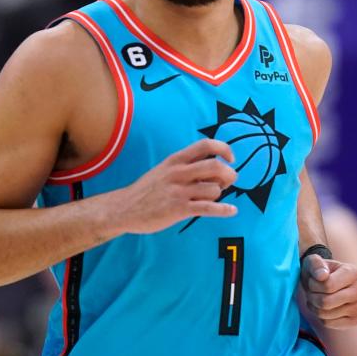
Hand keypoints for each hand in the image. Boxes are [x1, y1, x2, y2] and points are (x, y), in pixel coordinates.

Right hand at [114, 139, 238, 234]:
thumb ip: (187, 165)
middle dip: (229, 174)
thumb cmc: (148, 190)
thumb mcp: (164, 169)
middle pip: (216, 166)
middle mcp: (178, 172)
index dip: (224, 149)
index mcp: (175, 160)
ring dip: (219, 195)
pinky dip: (224, 210)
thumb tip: (216, 166)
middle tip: (228, 182)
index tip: (231, 159)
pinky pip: (209, 208)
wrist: (124, 208)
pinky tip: (232, 210)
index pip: (206, 145)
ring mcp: (179, 191)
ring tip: (210, 199)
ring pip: (214, 189)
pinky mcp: (179, 209)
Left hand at [301, 255, 356, 328]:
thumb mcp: (312, 262)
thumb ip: (315, 264)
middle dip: (312, 297)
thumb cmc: (318, 271)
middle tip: (312, 291)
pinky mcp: (356, 320)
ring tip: (317, 298)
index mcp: (354, 272)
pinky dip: (320, 317)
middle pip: (326, 302)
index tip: (314, 279)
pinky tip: (324, 308)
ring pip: (325, 314)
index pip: (328, 286)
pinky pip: (328, 323)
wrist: (325, 283)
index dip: (313, 284)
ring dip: (315, 307)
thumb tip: (322, 276)